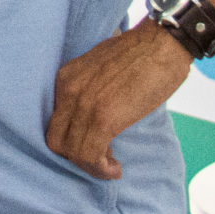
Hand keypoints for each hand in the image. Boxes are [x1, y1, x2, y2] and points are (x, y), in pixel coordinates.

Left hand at [46, 20, 190, 178]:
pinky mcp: (104, 117)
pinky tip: (116, 168)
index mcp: (66, 79)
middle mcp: (68, 91)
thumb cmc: (139, 55)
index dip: (72, 141)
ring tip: (111, 166)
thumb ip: (91, 90)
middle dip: (77, 158)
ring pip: (72, 153)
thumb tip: (95, 113)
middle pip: (56, 141)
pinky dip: (102, 169)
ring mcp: (84, 105)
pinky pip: (90, 155)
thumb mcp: (101, 70)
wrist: (160, 44)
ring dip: (92, 167)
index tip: (94, 145)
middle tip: (102, 159)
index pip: (54, 123)